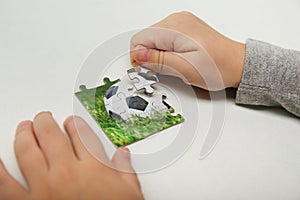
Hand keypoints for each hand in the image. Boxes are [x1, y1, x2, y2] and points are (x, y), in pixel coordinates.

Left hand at [0, 112, 142, 199]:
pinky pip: (6, 184)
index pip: (81, 135)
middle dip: (46, 122)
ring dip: (24, 134)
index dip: (75, 124)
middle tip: (43, 118)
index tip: (72, 122)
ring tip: (24, 127)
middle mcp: (67, 173)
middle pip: (52, 135)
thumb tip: (123, 154)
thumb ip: (125, 171)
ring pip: (28, 150)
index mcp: (93, 168)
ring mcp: (45, 187)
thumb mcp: (130, 194)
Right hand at [130, 11, 245, 90]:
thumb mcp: (184, 68)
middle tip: (167, 69)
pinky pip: (165, 38)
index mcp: (174, 28)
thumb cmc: (218, 67)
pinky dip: (167, 50)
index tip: (150, 70)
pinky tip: (180, 58)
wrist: (237, 64)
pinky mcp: (185, 28)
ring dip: (159, 54)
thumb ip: (158, 60)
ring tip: (177, 63)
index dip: (139, 58)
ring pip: (154, 39)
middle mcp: (176, 20)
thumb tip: (138, 54)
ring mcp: (181, 22)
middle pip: (146, 38)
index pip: (139, 40)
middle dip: (150, 56)